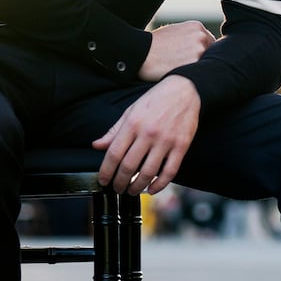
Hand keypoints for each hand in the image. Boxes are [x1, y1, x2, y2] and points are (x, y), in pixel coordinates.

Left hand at [92, 75, 200, 195]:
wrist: (184, 90)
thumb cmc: (155, 100)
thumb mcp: (131, 111)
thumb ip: (114, 131)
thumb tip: (97, 145)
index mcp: (133, 124)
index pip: (114, 153)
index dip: (106, 171)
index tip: (103, 180)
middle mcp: (148, 133)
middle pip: (129, 166)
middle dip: (120, 182)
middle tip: (118, 188)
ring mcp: (166, 140)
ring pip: (148, 172)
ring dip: (138, 187)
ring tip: (132, 190)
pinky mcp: (181, 146)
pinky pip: (169, 171)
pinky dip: (160, 184)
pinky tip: (152, 189)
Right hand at [138, 20, 213, 81]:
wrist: (141, 53)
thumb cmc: (154, 45)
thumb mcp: (175, 32)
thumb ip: (190, 36)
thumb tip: (200, 46)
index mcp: (197, 27)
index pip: (210, 43)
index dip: (202, 54)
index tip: (192, 60)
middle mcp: (201, 36)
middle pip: (211, 54)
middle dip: (202, 61)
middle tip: (189, 69)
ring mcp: (199, 50)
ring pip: (206, 64)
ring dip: (198, 69)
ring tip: (184, 73)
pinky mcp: (194, 63)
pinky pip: (200, 73)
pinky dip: (194, 76)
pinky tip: (182, 76)